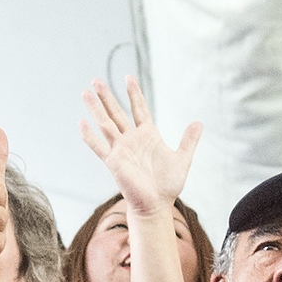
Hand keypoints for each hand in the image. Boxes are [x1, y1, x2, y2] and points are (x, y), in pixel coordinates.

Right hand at [78, 80, 201, 219]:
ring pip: (105, 124)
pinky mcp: (114, 162)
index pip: (139, 109)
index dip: (134, 93)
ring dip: (95, 109)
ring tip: (85, 92)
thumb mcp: (183, 159)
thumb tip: (199, 122)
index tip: (128, 77)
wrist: (157, 205)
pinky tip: (82, 123)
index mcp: (148, 135)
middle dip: (107, 96)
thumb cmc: (168, 185)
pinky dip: (90, 136)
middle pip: (117, 112)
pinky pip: (99, 147)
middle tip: (96, 79)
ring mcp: (121, 149)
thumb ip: (188, 140)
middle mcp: (132, 139)